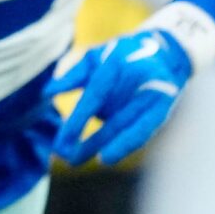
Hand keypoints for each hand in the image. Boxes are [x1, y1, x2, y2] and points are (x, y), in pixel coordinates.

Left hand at [52, 27, 192, 165]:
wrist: (167, 53)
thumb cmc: (121, 55)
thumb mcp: (96, 57)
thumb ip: (73, 75)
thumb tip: (47, 92)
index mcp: (117, 63)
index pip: (95, 95)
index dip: (79, 119)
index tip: (62, 140)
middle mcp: (138, 79)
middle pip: (111, 117)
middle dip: (89, 141)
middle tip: (65, 157)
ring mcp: (152, 95)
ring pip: (126, 128)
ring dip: (102, 146)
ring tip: (77, 160)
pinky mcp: (163, 108)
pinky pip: (143, 131)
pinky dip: (125, 145)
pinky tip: (106, 158)